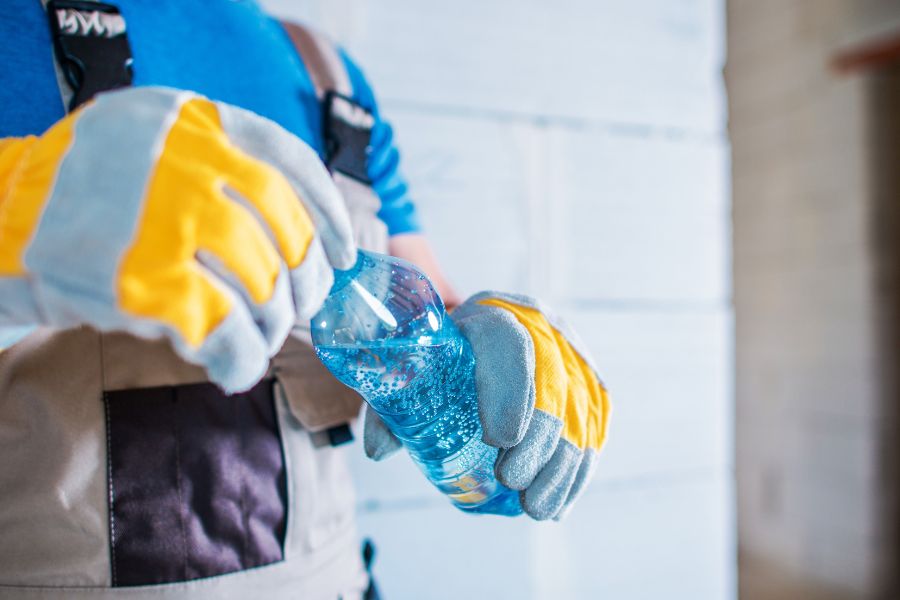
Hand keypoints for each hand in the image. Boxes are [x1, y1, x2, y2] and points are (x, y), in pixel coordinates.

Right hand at [0, 87, 354, 391]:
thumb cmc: (82, 195)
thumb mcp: (149, 146)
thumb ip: (215, 166)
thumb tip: (301, 237)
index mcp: (192, 122)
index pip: (290, 163)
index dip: (328, 215)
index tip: (345, 254)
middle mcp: (186, 163)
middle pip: (285, 234)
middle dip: (304, 283)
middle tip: (299, 310)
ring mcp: (166, 221)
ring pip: (262, 288)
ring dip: (270, 328)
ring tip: (256, 341)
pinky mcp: (146, 284)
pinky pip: (226, 333)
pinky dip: (241, 360)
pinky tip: (233, 368)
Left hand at [363, 291, 609, 519]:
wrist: (482, 337)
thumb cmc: (442, 358)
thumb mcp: (414, 368)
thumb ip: (391, 403)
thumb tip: (378, 448)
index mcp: (492, 314)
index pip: (511, 346)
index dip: (511, 393)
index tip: (498, 440)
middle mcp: (541, 328)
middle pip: (552, 384)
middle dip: (538, 440)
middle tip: (511, 482)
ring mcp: (573, 356)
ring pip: (579, 413)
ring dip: (561, 466)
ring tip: (535, 508)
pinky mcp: (591, 386)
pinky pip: (594, 430)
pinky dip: (578, 472)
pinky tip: (558, 503)